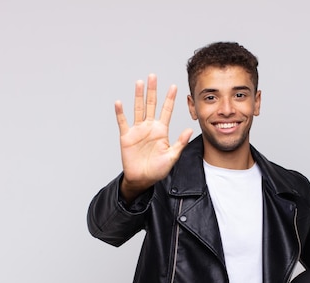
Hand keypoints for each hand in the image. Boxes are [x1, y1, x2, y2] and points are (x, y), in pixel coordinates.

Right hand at [115, 74, 192, 201]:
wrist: (142, 179)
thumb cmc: (158, 170)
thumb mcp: (172, 157)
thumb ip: (180, 143)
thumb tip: (190, 129)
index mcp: (161, 131)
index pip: (166, 111)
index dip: (170, 99)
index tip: (174, 86)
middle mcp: (149, 127)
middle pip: (151, 105)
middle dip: (153, 91)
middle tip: (153, 76)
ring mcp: (137, 130)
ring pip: (138, 109)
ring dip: (138, 96)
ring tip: (139, 83)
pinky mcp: (127, 136)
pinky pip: (123, 122)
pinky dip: (120, 113)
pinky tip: (119, 103)